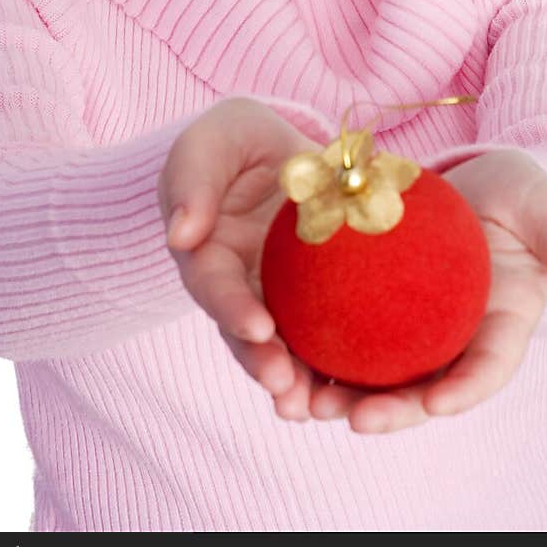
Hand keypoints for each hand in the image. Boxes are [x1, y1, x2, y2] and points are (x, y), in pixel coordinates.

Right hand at [157, 95, 327, 406]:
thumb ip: (194, 179)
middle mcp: (240, 285)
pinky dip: (339, 360)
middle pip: (246, 334)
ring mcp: (277, 296)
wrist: (276, 147)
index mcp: (206, 253)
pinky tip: (365, 385)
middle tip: (286, 388)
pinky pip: (327, 331)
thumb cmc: (234, 141)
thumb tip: (181, 233)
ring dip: (299, 379)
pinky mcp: (316, 297)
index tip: (258, 327)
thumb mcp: (212, 141)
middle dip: (263, 364)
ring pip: (285, 346)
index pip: (215, 286)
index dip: (233, 309)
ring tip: (317, 405)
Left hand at [276, 148, 546, 433]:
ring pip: (373, 371)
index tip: (437, 401)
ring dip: (337, 393)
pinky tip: (275, 350)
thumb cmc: (523, 193)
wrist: (477, 174)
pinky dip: (313, 346)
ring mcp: (411, 323)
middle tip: (350, 417)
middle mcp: (452, 337)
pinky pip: (341, 329)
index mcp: (500, 326)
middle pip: (419, 386)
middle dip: (387, 410)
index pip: (484, 369)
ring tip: (300, 403)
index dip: (463, 390)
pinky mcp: (372, 301)